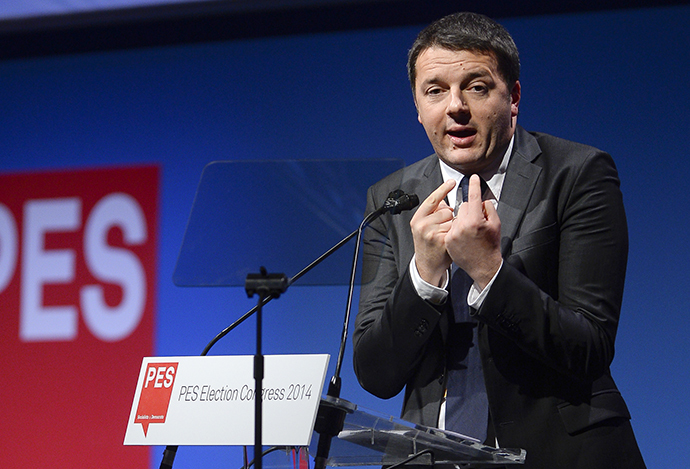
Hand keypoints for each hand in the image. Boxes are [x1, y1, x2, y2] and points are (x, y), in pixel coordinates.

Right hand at [410, 179, 455, 286]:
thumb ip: (432, 212)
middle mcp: (422, 225)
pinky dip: (456, 233)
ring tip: (445, 234)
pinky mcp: (442, 241)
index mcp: (417, 219)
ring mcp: (432, 234)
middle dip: (449, 217)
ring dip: (453, 225)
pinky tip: (450, 239)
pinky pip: (455, 229)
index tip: (452, 181)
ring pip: (452, 220)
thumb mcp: (422, 226)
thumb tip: (444, 199)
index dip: (443, 189)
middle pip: (446, 211)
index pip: (432, 200)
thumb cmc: (427, 243)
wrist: (427, 264)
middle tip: (443, 227)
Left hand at [445, 174, 501, 289]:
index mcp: (475, 220)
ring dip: (463, 220)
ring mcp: (453, 233)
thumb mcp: (496, 225)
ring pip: (457, 216)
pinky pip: (451, 226)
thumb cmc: (491, 246)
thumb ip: (489, 209)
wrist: (484, 266)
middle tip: (477, 222)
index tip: (473, 177)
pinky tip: (464, 238)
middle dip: (471, 211)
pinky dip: (457, 229)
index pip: (474, 197)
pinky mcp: (448, 240)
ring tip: (470, 232)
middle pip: (464, 207)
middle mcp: (462, 226)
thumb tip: (482, 200)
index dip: (474, 185)